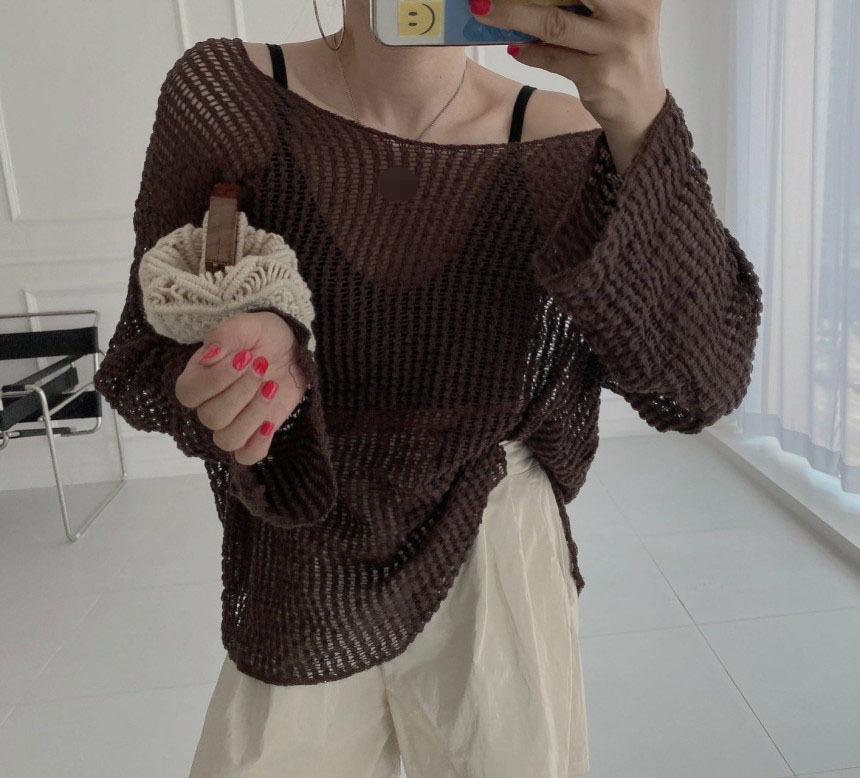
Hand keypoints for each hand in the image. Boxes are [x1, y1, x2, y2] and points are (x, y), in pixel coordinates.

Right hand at [175, 310, 308, 465]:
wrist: (290, 349)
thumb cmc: (262, 335)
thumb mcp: (247, 324)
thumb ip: (225, 334)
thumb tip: (210, 353)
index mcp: (197, 377)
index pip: (189, 393)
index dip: (216, 380)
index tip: (245, 356)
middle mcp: (209, 404)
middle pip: (211, 417)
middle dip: (241, 392)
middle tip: (262, 365)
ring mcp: (232, 422)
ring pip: (227, 440)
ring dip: (253, 415)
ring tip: (272, 386)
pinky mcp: (255, 433)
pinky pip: (246, 456)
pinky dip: (258, 445)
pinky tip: (270, 423)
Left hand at [471, 0, 667, 169]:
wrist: (642, 111)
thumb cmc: (623, 57)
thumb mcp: (619, 20)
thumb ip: (588, 4)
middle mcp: (633, 16)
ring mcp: (616, 48)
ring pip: (554, 24)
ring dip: (513, 16)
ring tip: (485, 11)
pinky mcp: (598, 78)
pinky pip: (552, 59)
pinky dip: (529, 52)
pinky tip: (516, 48)